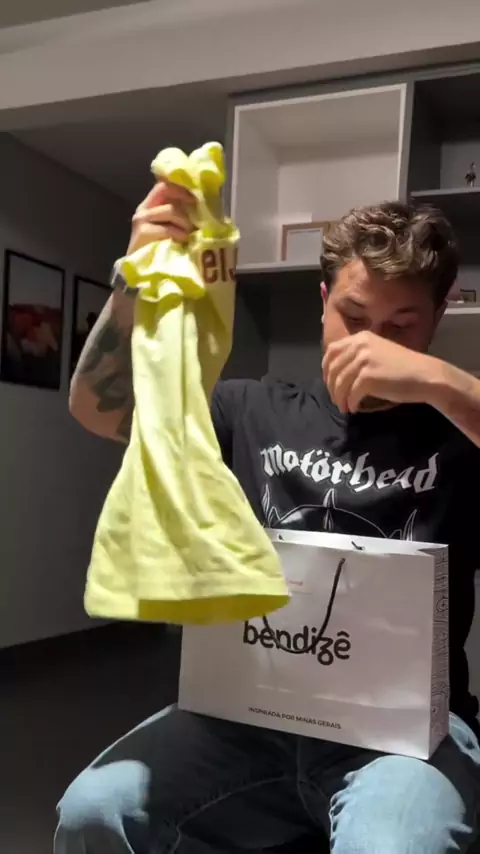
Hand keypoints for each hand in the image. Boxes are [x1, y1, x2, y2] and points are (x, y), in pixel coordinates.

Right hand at [127, 180, 194, 254]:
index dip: (181, 186)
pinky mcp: (142, 232)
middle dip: (184, 198)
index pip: (163, 185)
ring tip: (191, 234)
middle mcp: (144, 208)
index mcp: (150, 205)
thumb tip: (200, 206)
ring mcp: (141, 219)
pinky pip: (168, 228)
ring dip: (185, 222)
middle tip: (196, 212)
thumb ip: (179, 215)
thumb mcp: (171, 228)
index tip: (196, 195)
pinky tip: (184, 241)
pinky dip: (180, 234)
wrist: (144, 272)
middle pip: (165, 189)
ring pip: (171, 210)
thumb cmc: (162, 251)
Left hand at [322, 331, 439, 412]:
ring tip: (344, 407)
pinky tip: (354, 409)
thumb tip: (339, 372)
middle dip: (331, 387)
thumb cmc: (404, 367)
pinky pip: (351, 394)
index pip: (332, 351)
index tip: (329, 382)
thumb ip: (359, 356)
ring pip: (340, 383)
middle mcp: (360, 345)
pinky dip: (350, 403)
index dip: (326, 368)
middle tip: (336, 400)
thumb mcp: (378, 353)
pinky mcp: (368, 377)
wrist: (425, 375)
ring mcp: (363, 360)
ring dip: (340, 398)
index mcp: (361, 338)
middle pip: (333, 369)